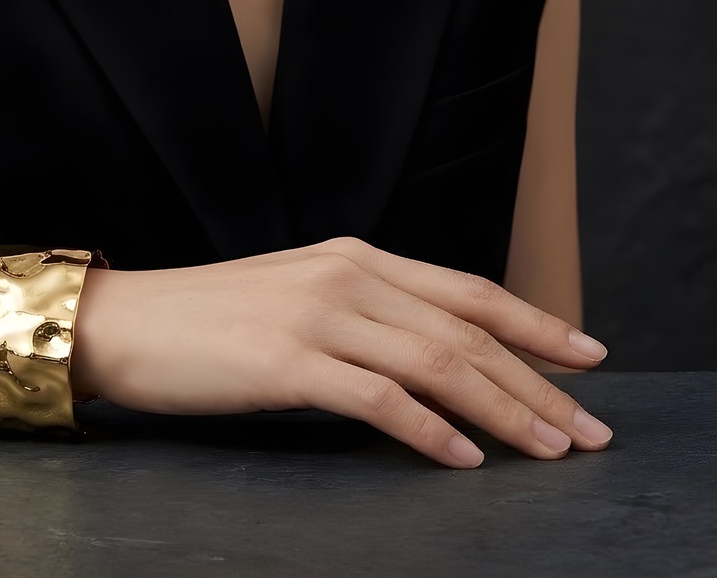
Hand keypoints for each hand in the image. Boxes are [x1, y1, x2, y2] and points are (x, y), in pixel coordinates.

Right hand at [71, 237, 612, 468]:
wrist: (125, 320)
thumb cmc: (207, 318)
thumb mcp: (295, 295)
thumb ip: (360, 312)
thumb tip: (430, 356)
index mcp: (351, 256)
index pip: (465, 289)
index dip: (535, 321)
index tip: (589, 356)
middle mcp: (344, 276)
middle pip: (465, 329)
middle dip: (539, 381)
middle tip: (591, 429)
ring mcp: (317, 316)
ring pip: (436, 362)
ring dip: (504, 410)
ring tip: (551, 450)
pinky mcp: (288, 362)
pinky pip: (378, 399)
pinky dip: (429, 431)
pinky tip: (462, 460)